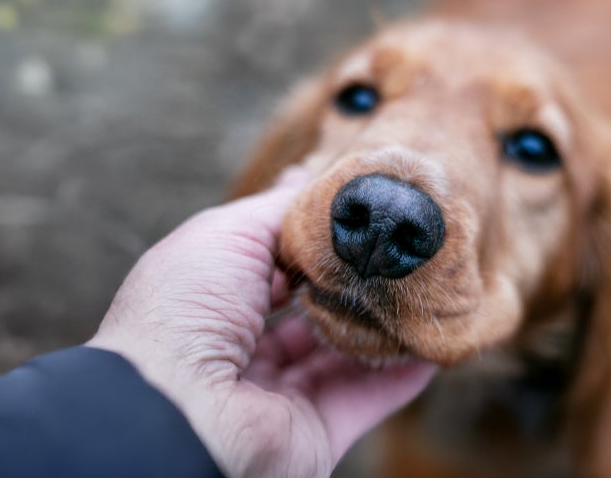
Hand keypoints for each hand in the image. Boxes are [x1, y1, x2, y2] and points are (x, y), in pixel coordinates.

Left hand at [87, 170, 435, 476]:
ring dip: (384, 321)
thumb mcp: (226, 234)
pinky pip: (369, 397)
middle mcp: (240, 349)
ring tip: (428, 281)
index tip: (360, 208)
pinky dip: (404, 371)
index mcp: (208, 301)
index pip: (270, 264)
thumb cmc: (184, 312)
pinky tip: (433, 337)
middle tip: (402, 243)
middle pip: (311, 309)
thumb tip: (310, 177)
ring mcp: (279, 394)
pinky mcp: (315, 433)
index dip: (312, 237)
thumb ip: (278, 209)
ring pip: (343, 353)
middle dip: (353, 278)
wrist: (177, 413)